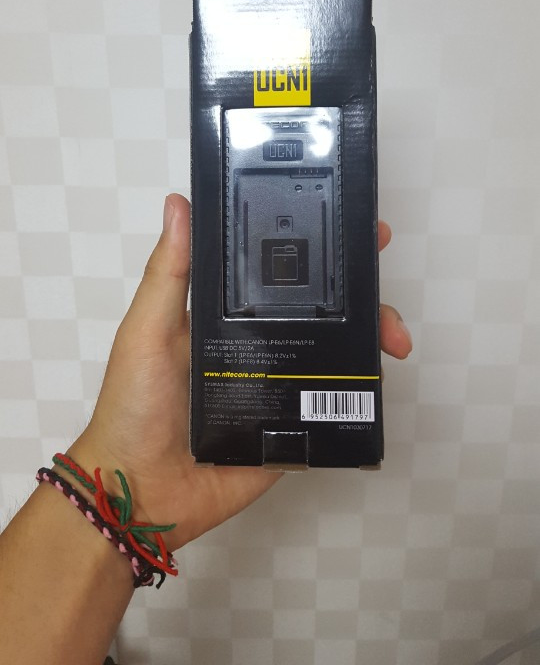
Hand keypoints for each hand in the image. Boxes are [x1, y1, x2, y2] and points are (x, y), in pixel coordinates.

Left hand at [68, 194, 411, 552]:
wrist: (142, 491)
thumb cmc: (134, 405)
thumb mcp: (147, 329)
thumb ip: (168, 272)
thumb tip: (179, 204)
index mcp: (227, 315)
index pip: (277, 271)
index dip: (315, 247)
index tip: (349, 223)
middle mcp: (259, 344)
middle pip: (321, 308)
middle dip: (361, 291)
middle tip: (383, 275)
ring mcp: (280, 385)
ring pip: (338, 351)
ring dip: (372, 337)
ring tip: (394, 339)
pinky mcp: (293, 427)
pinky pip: (335, 405)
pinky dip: (363, 391)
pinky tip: (382, 376)